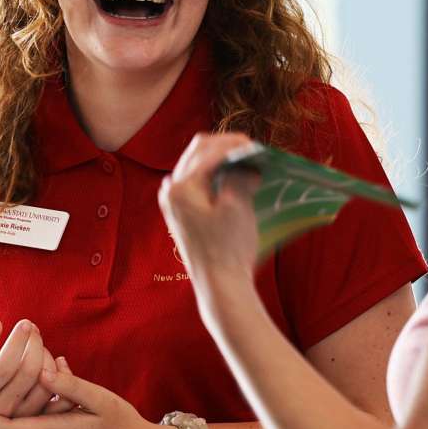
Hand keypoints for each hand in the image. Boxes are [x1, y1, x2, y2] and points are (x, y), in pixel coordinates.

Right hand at [0, 319, 70, 417]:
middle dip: (35, 344)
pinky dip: (62, 373)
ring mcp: (22, 417)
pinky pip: (60, 396)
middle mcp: (1, 408)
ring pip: (47, 384)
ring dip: (48, 357)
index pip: (4, 365)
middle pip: (29, 372)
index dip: (17, 342)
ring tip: (38, 345)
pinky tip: (55, 360)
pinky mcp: (39, 420)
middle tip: (33, 328)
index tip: (25, 323)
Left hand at [158, 132, 263, 285]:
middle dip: (225, 148)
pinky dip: (215, 176)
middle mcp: (170, 190)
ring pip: (196, 166)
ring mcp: (173, 202)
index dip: (234, 144)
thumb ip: (239, 177)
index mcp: (181, 187)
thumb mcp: (238, 206)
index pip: (208, 150)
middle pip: (198, 153)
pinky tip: (234, 179)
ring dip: (220, 161)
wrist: (219, 285)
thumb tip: (246, 166)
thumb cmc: (228, 248)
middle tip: (252, 150)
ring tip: (246, 162)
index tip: (257, 146)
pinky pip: (198, 183)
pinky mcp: (181, 212)